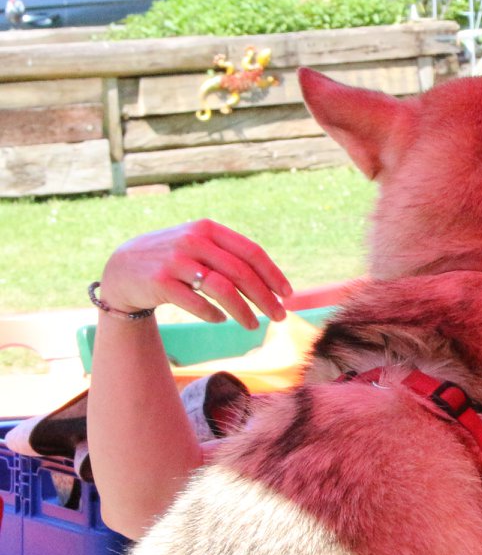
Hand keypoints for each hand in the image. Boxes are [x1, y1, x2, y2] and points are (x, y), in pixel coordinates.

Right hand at [99, 221, 291, 329]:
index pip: (251, 252)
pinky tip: (221, 320)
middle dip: (265, 297)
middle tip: (280, 316)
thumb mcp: (198, 245)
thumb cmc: (171, 259)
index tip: (287, 294)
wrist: (121, 268)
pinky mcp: (160, 282)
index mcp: (207, 229)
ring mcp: (175, 261)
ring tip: (253, 326)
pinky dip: (213, 314)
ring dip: (243, 311)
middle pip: (241, 272)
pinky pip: (197, 303)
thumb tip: (271, 280)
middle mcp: (192, 240)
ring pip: (222, 289)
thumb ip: (228, 255)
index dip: (272, 274)